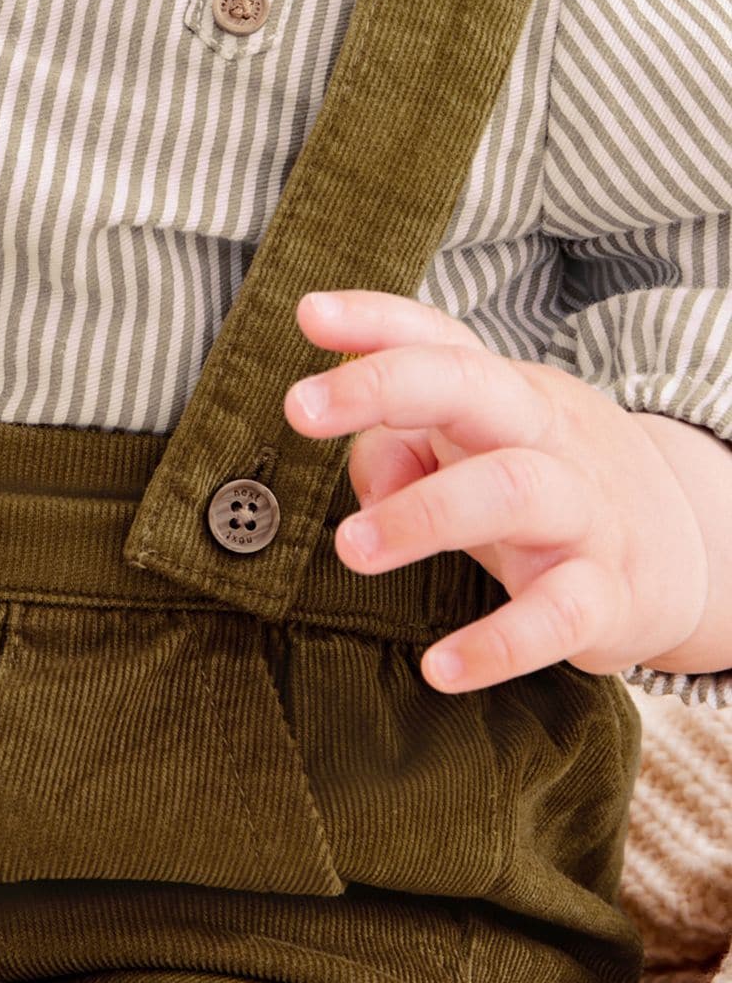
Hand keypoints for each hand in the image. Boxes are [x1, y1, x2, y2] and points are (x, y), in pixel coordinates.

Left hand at [284, 288, 710, 693]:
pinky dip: (498, 643)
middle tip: (298, 409)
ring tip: (352, 548)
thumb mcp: (470, 454)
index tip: (306, 315)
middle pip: (472, 386)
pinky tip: (439, 667)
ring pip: (512, 489)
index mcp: (503, 393)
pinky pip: (557, 617)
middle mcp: (545, 436)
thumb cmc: (539, 488)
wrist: (683, 550)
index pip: (438, 338)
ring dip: (422, 514)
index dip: (374, 320)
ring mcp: (582, 512)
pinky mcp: (605, 595)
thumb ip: (397, 451)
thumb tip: (364, 482)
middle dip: (384, 387)